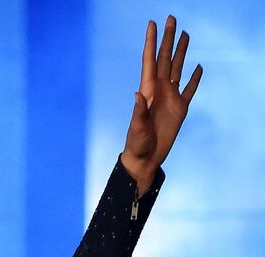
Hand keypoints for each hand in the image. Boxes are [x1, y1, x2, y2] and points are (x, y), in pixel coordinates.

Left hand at [121, 15, 202, 193]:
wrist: (145, 159)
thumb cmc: (137, 144)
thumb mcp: (137, 128)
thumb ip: (139, 111)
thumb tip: (138, 94)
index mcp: (148, 91)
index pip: (149, 61)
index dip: (151, 42)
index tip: (152, 24)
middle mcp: (159, 90)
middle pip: (164, 58)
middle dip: (168, 39)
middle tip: (171, 18)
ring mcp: (170, 97)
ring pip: (177, 68)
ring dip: (181, 52)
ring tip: (185, 34)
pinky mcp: (180, 108)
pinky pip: (189, 89)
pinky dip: (195, 78)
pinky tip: (199, 67)